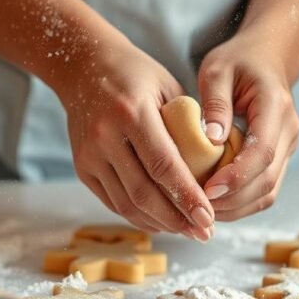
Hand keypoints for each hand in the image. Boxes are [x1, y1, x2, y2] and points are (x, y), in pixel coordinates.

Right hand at [58, 39, 214, 240]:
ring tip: (187, 230)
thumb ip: (188, 125)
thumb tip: (217, 164)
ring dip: (159, 223)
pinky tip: (162, 222)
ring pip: (127, 203)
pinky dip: (138, 216)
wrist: (82, 66)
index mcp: (131, 112)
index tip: (209, 217)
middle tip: (204, 232)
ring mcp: (89, 154)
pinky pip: (113, 201)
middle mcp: (106, 136)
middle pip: (144, 192)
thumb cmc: (135, 74)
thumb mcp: (168, 88)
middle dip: (177, 219)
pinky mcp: (82, 167)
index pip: (163, 165)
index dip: (187, 196)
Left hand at [197, 30, 298, 220]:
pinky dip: (242, 203)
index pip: (262, 152)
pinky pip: (265, 190)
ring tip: (204, 209)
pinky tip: (216, 203)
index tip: (207, 189)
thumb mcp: (218, 70)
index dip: (236, 176)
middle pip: (267, 180)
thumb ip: (215, 102)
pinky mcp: (280, 158)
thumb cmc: (239, 61)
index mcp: (276, 106)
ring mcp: (288, 147)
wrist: (266, 58)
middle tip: (198, 206)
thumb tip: (210, 139)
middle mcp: (289, 131)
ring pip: (268, 192)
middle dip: (233, 200)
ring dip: (237, 207)